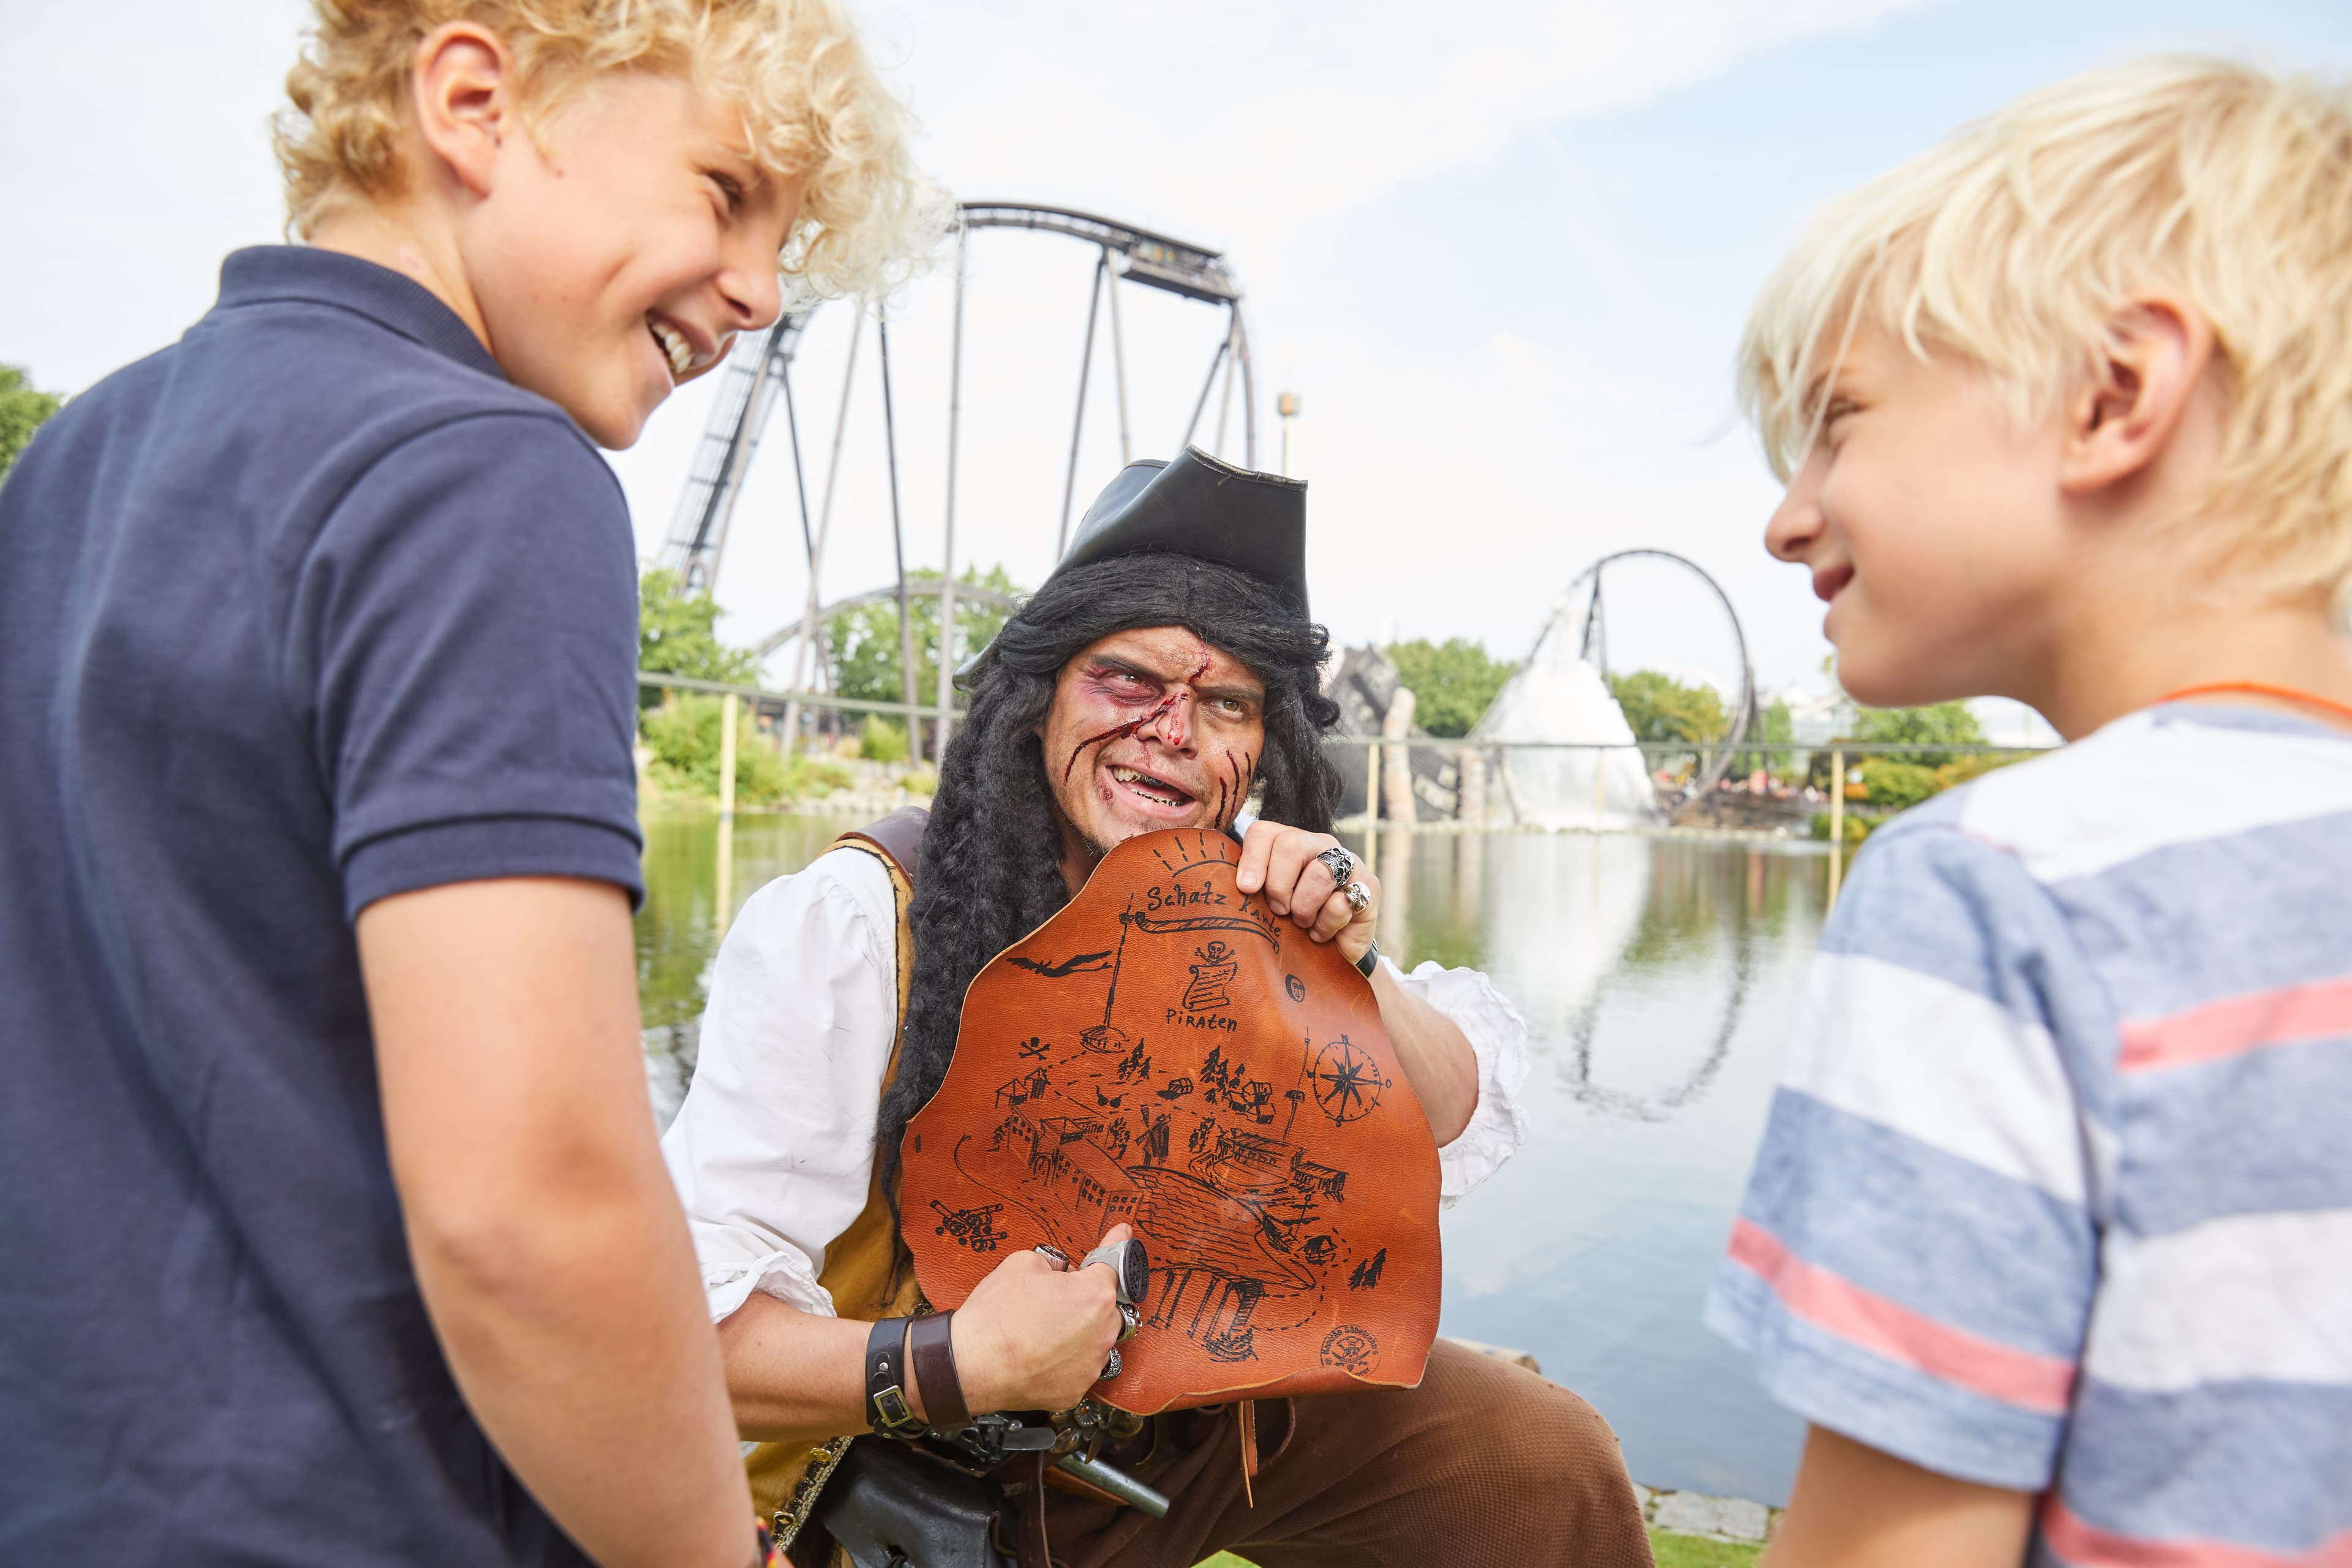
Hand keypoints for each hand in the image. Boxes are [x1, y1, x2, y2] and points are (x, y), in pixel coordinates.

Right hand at [951, 1223, 1129, 1414]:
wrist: (970, 1364)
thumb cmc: (995, 1316)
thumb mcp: (1022, 1263)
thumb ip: (1054, 1262)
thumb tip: (1060, 1271)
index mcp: (1094, 1296)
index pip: (1114, 1264)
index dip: (1114, 1246)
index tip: (1120, 1236)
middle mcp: (1101, 1332)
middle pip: (1105, 1307)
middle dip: (1087, 1299)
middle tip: (1056, 1299)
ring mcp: (1090, 1365)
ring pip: (1094, 1340)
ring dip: (1078, 1332)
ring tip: (1042, 1331)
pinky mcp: (1075, 1390)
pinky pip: (1078, 1368)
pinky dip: (1064, 1361)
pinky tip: (1040, 1354)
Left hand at [1235, 820, 1375, 963]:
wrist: (1334, 954)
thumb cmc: (1294, 925)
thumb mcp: (1268, 905)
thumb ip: (1252, 889)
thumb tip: (1237, 886)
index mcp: (1290, 844)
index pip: (1264, 832)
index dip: (1251, 860)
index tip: (1246, 889)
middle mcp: (1320, 846)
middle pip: (1290, 845)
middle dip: (1278, 886)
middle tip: (1280, 910)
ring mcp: (1349, 863)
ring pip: (1319, 873)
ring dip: (1304, 908)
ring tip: (1303, 922)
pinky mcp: (1369, 887)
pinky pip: (1341, 903)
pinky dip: (1325, 925)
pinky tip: (1323, 932)